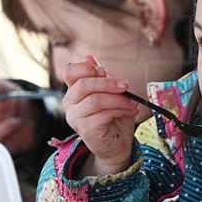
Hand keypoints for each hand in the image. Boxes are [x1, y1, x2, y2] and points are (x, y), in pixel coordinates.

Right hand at [62, 55, 138, 176]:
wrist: (117, 144)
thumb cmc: (114, 116)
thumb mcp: (111, 93)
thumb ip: (101, 77)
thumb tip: (89, 57)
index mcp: (74, 91)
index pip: (70, 72)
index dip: (86, 68)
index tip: (104, 70)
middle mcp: (69, 104)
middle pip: (83, 85)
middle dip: (108, 83)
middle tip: (126, 85)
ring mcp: (75, 118)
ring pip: (95, 100)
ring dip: (118, 99)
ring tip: (132, 103)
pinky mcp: (85, 129)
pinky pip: (103, 114)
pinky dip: (120, 110)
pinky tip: (131, 111)